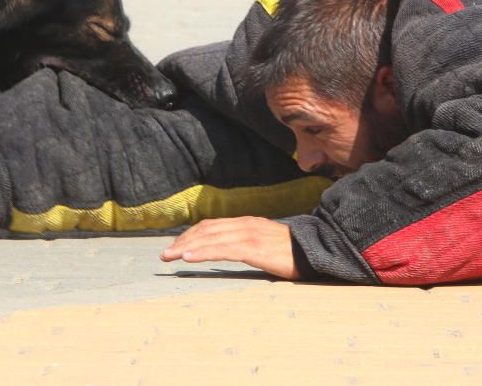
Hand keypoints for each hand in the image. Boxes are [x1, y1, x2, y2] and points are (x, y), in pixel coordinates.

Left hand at [160, 216, 298, 279]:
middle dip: (182, 241)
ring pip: (210, 238)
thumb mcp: (266, 242)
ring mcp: (249, 235)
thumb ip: (248, 243)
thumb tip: (230, 251)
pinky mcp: (254, 248)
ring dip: (186, 247)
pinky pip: (222, 249)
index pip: (211, 226)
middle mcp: (244, 224)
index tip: (176, 246)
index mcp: (246, 223)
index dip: (190, 235)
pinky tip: (189, 258)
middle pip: (206, 230)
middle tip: (165, 255)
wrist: (317, 249)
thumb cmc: (293, 251)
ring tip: (169, 257)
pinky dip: (202, 252)